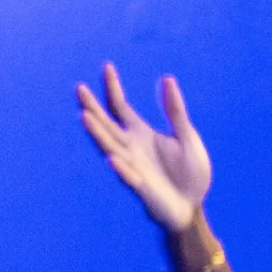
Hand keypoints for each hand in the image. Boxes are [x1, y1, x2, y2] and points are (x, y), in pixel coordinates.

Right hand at [78, 63, 210, 233]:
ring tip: (85, 117)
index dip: (113, 87)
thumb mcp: (187, 137)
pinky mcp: (141, 186)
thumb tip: (167, 79)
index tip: (107, 67)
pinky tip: (113, 158)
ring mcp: (132, 166)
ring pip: (110, 146)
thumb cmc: (190, 172)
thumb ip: (175, 111)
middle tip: (79, 88)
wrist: (192, 205)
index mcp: (141, 133)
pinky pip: (128, 176)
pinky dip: (121, 168)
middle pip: (106, 123)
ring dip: (98, 133)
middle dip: (93, 107)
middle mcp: (131, 147)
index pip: (121, 106)